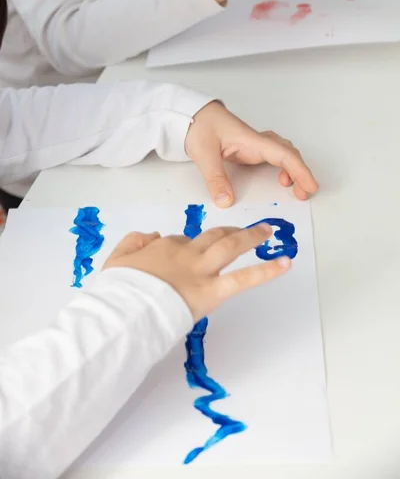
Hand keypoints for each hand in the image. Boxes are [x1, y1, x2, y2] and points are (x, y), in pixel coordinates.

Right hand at [103, 224, 290, 321]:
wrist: (124, 311)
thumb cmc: (118, 291)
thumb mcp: (116, 260)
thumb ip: (134, 242)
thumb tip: (152, 236)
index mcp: (164, 247)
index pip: (182, 241)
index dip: (190, 246)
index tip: (191, 256)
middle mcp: (186, 253)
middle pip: (213, 236)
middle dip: (230, 231)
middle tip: (245, 231)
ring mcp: (202, 271)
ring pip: (230, 246)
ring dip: (251, 237)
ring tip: (267, 232)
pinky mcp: (212, 292)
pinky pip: (244, 279)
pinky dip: (266, 271)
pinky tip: (285, 264)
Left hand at [185, 102, 318, 206]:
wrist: (190, 113)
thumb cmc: (198, 125)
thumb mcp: (204, 153)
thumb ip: (215, 178)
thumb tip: (226, 201)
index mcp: (251, 140)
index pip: (283, 154)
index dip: (299, 171)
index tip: (309, 186)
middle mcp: (257, 141)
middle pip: (288, 153)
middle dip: (301, 172)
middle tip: (304, 194)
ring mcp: (254, 144)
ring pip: (283, 153)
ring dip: (294, 169)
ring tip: (294, 188)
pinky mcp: (248, 148)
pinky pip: (274, 156)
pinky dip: (283, 166)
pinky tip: (280, 178)